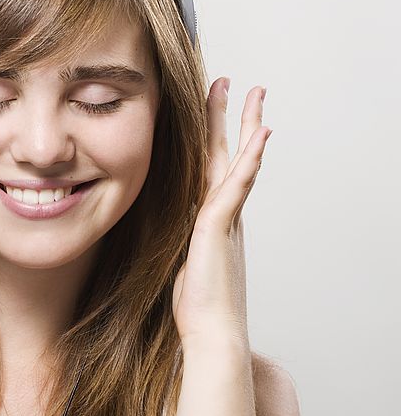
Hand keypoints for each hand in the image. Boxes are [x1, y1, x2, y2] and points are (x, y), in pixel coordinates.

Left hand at [171, 78, 271, 348]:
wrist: (211, 332)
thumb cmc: (194, 304)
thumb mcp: (173, 259)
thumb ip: (170, 237)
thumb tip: (154, 227)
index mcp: (208, 218)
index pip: (208, 167)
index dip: (208, 137)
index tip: (207, 110)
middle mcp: (222, 212)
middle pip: (225, 154)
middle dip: (228, 117)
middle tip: (232, 83)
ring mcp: (226, 218)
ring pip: (237, 161)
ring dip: (246, 126)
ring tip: (254, 93)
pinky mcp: (221, 227)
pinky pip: (238, 185)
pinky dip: (250, 159)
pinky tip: (261, 134)